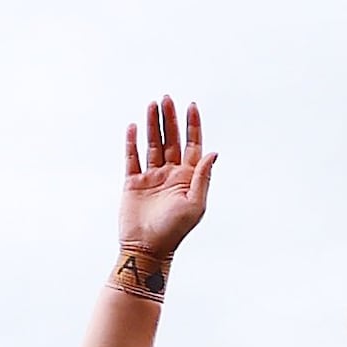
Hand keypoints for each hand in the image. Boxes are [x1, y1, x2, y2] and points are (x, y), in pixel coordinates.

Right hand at [114, 97, 213, 271]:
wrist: (148, 248)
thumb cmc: (175, 230)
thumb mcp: (195, 204)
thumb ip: (203, 177)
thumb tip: (214, 152)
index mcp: (188, 178)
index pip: (193, 145)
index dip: (192, 125)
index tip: (191, 106)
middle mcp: (171, 174)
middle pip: (171, 139)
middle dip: (170, 119)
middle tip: (167, 98)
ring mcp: (151, 177)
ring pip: (152, 144)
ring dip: (153, 125)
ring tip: (152, 105)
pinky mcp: (133, 183)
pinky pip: (132, 158)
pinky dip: (132, 142)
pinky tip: (134, 127)